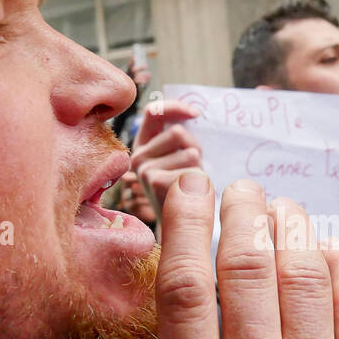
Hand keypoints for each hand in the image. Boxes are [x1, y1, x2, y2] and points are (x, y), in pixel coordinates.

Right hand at [130, 100, 202, 214]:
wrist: (178, 230)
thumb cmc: (185, 192)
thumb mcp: (182, 159)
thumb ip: (183, 138)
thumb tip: (195, 114)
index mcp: (144, 145)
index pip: (154, 112)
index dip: (175, 108)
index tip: (196, 114)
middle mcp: (137, 156)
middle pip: (178, 132)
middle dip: (195, 148)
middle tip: (194, 171)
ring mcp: (143, 168)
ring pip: (189, 151)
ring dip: (199, 167)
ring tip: (191, 186)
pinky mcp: (154, 181)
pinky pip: (193, 170)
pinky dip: (200, 182)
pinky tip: (191, 197)